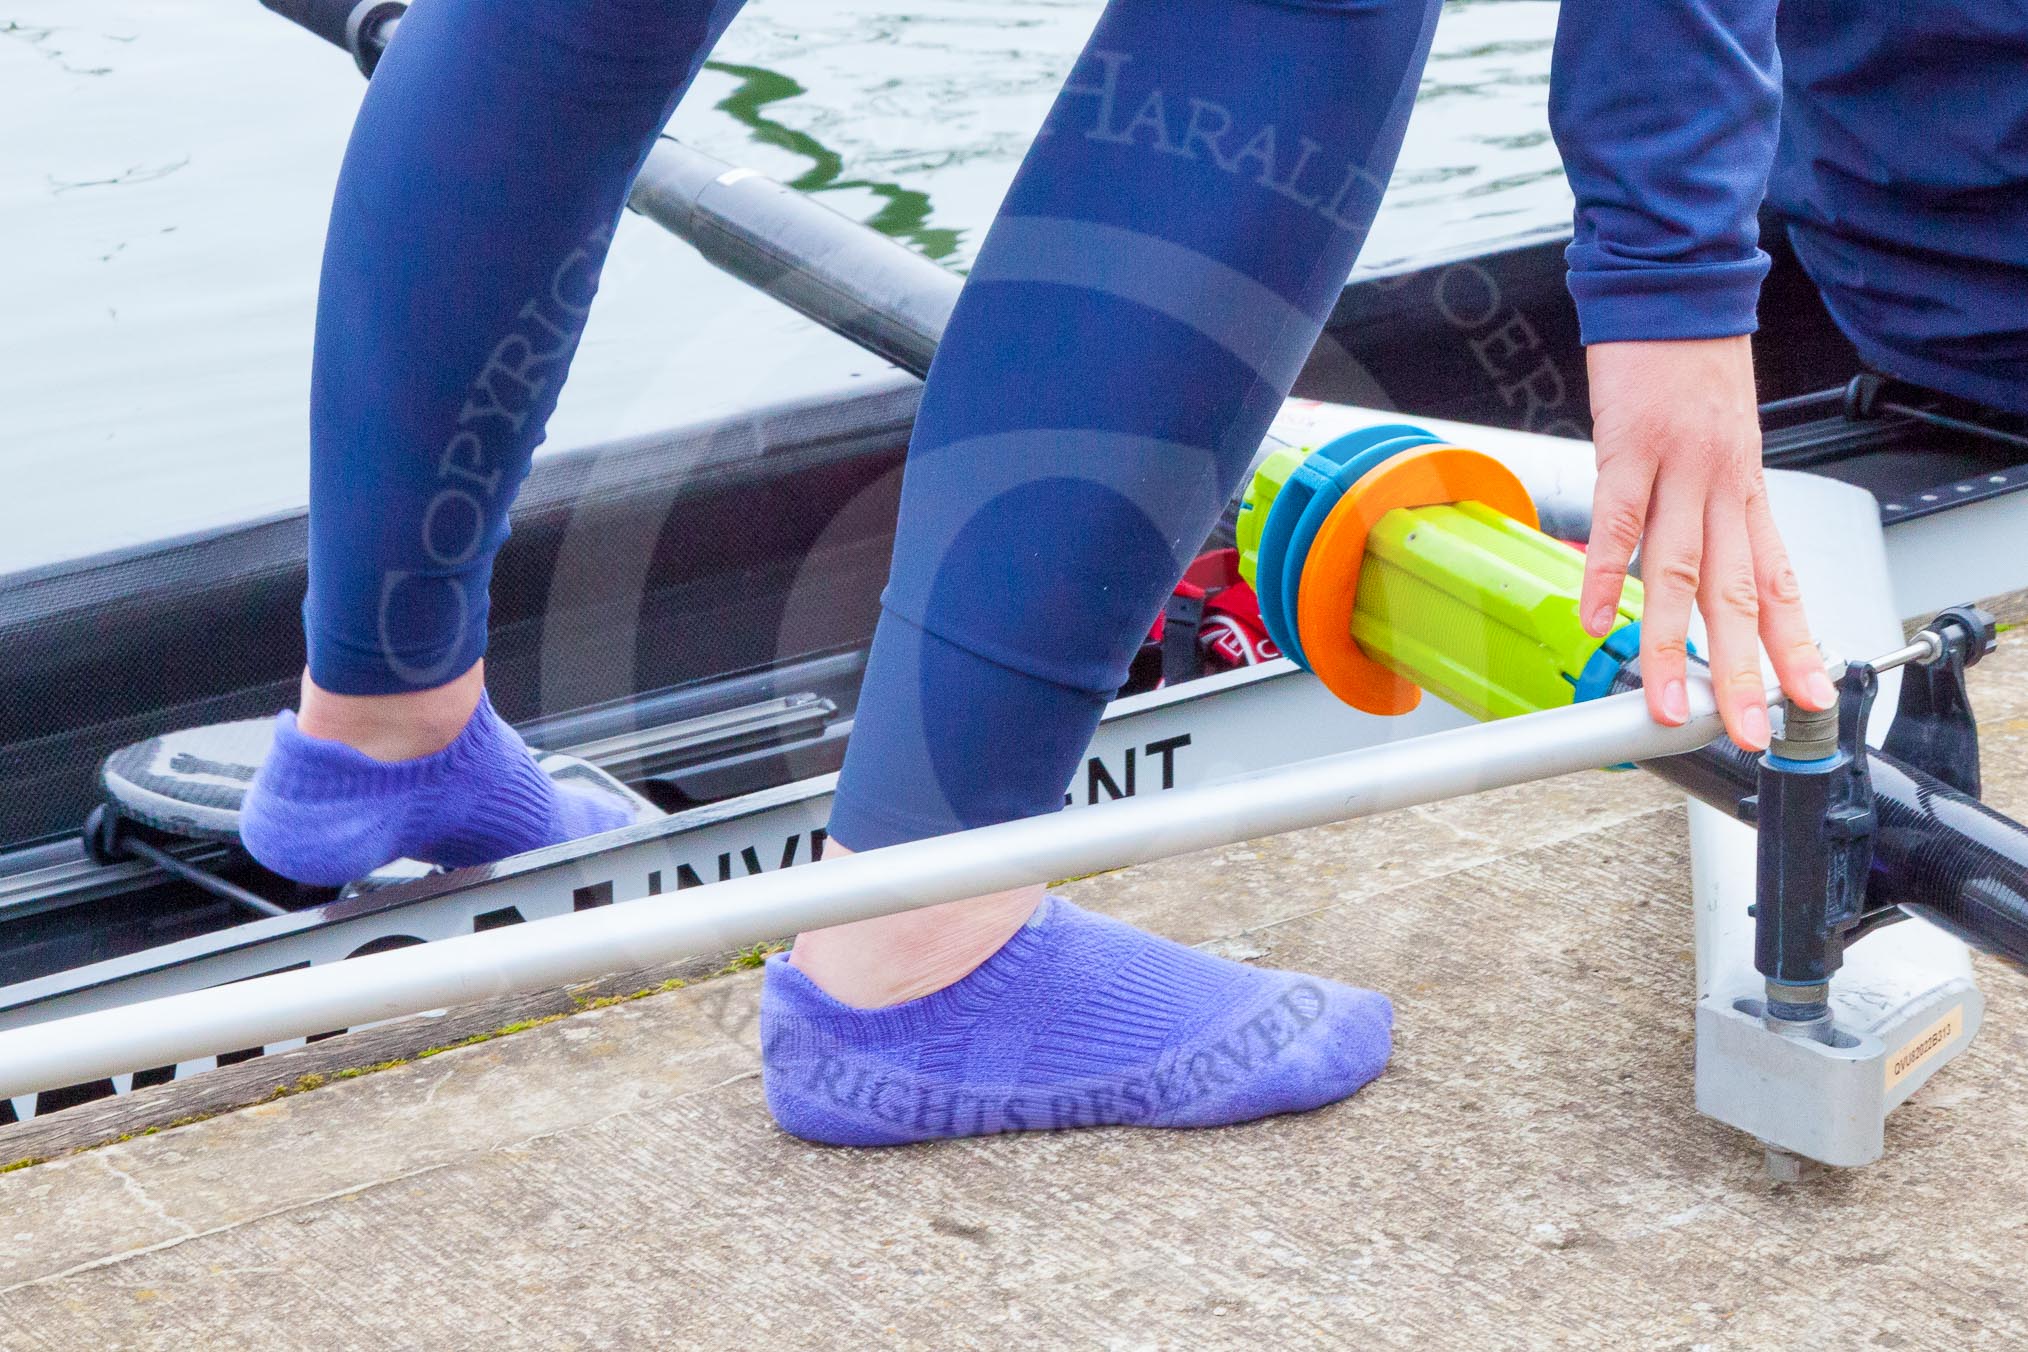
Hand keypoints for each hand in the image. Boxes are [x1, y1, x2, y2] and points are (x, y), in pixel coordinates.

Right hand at [1579, 336, 1835, 750]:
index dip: (1797, 646)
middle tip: (1749, 730)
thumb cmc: (1690, 363)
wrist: (1676, 284)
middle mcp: (1724, 486)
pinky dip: (1607, 573)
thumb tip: (1696, 565)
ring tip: (1666, 703)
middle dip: (1744, 672)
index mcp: (1746, 490)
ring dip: (1674, 645)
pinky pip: (1619, 520)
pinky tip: (1597, 620)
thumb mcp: (1720, 439)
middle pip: (1739, 595)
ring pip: (1682, 570)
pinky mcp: (1630, 445)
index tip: (1810, 699)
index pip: (1780, 582)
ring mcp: (1679, 467)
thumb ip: (1710, 504)